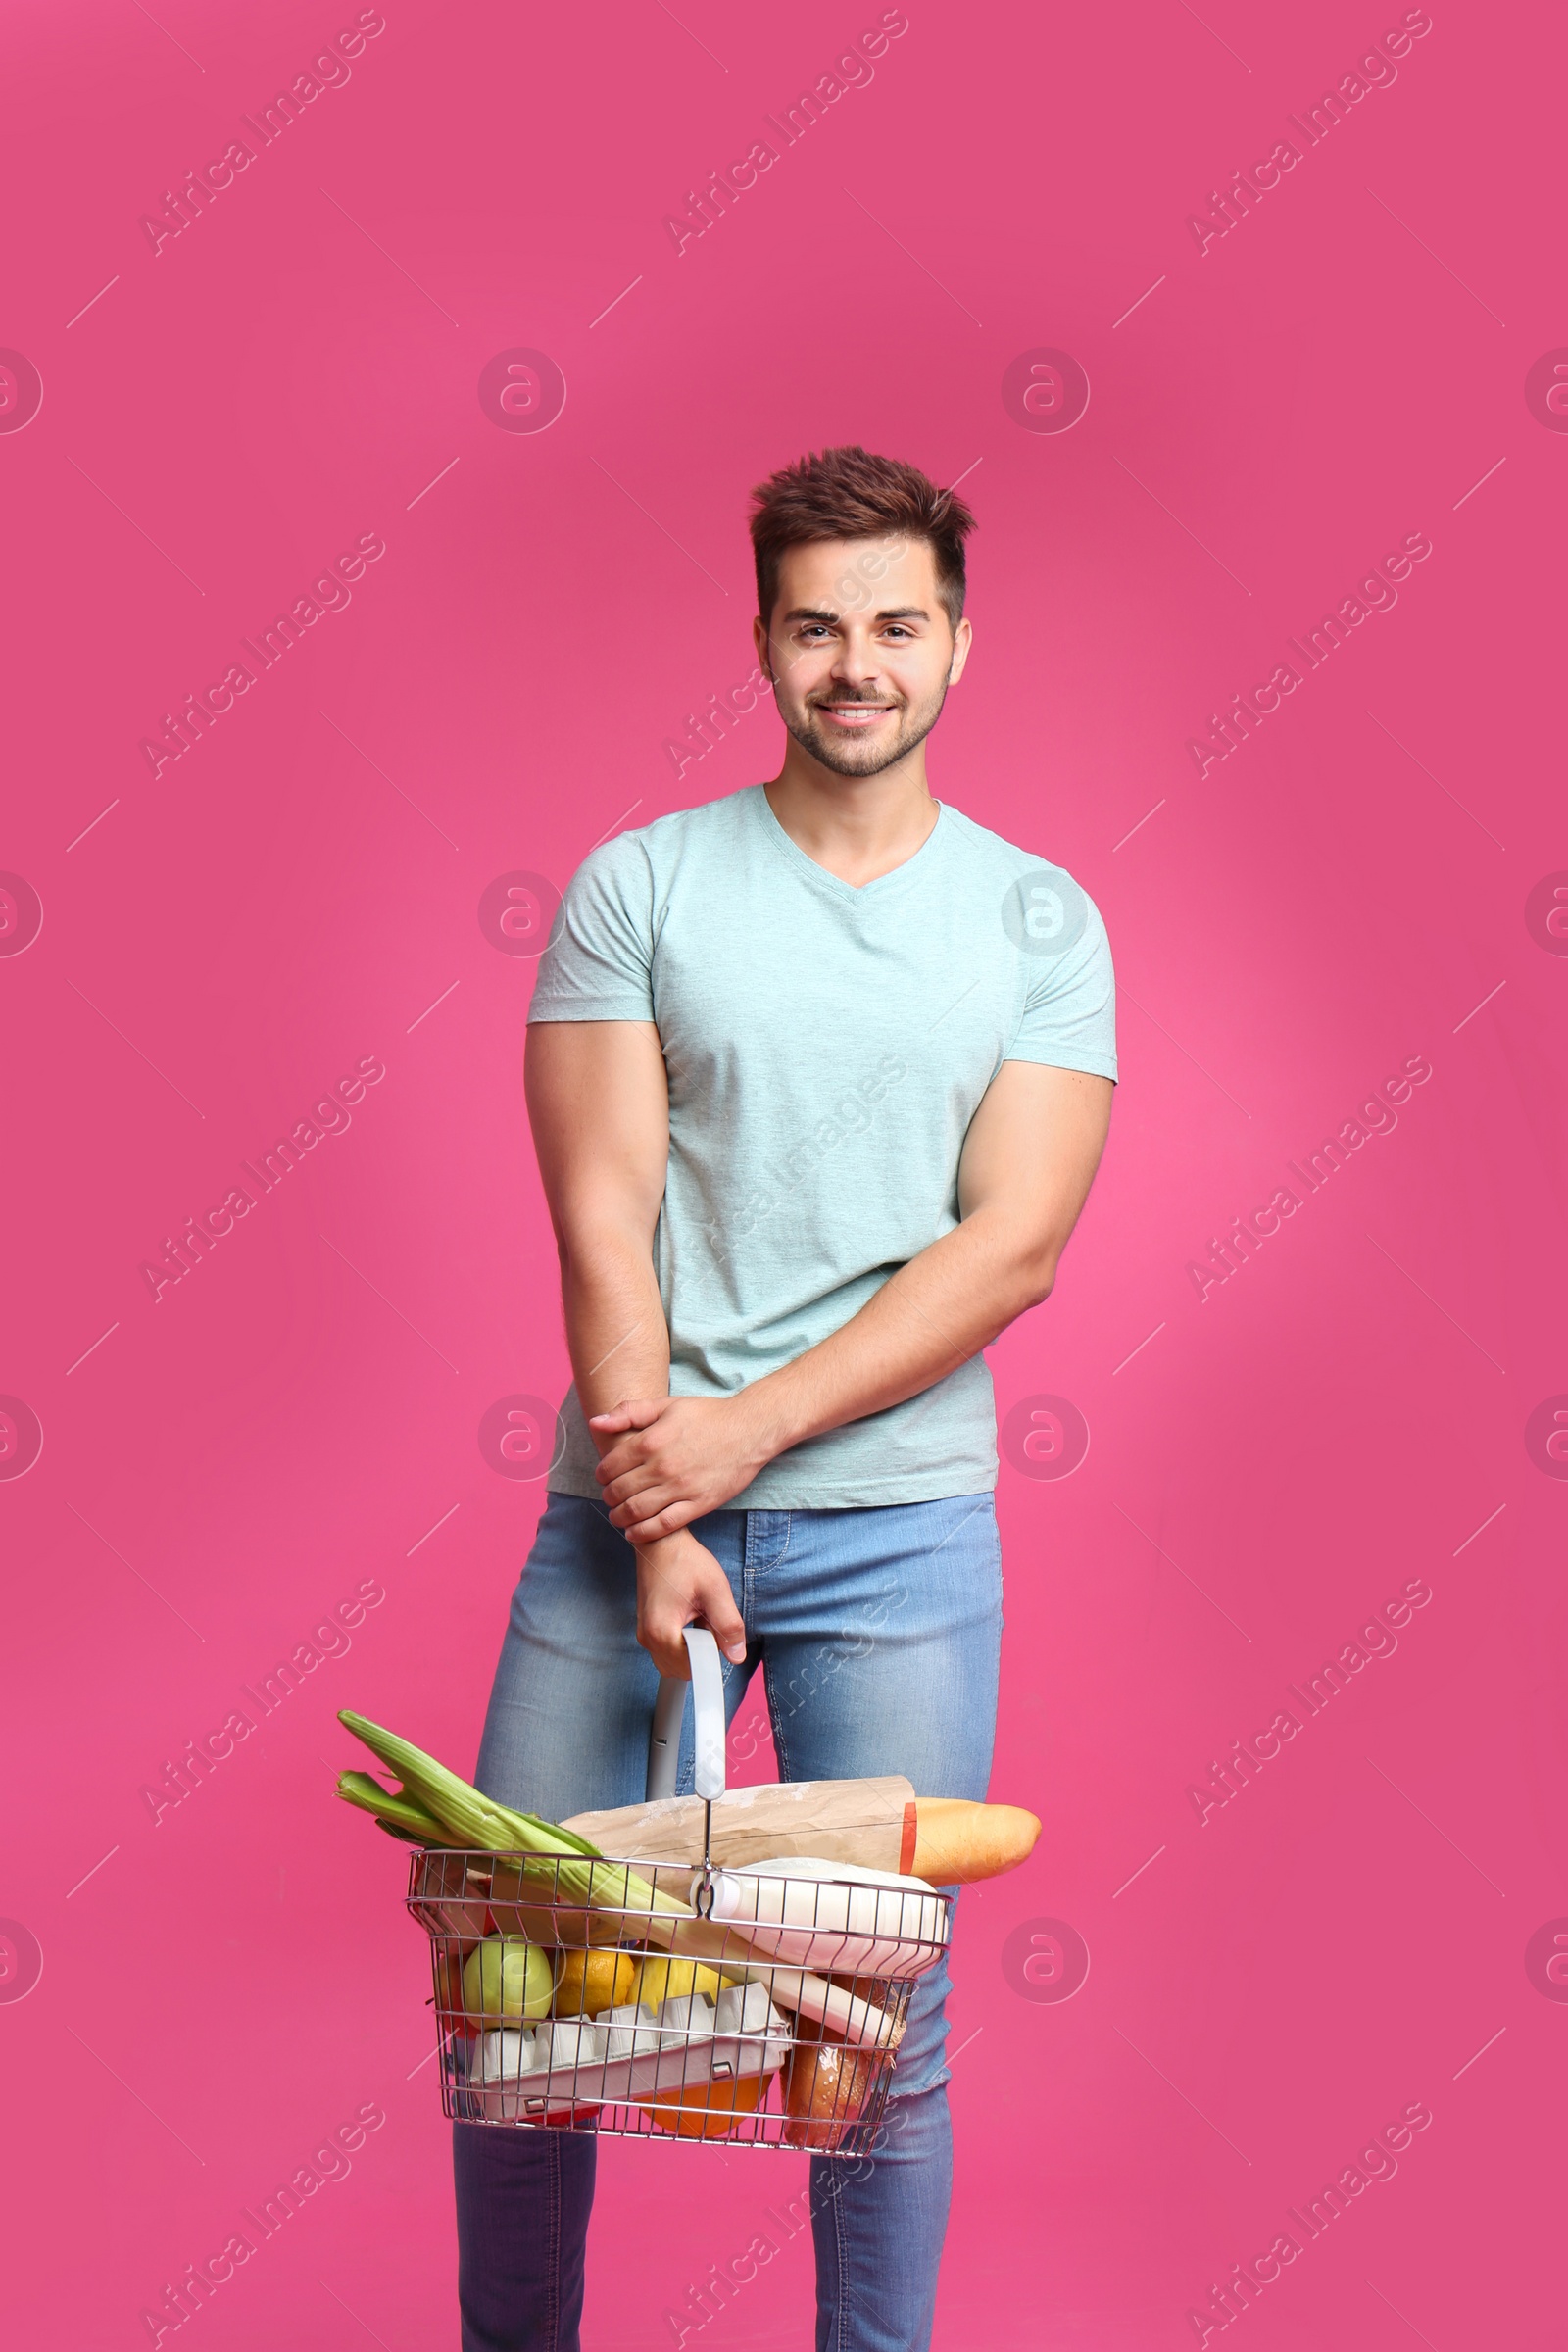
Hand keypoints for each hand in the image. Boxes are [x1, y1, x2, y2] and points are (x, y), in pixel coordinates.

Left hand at [591, 1394, 772, 1540]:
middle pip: (619, 1491)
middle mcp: (662, 1467)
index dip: (601, 1475)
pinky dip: (642, 1532)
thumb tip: (596, 1422)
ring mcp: (680, 1488)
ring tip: (618, 1516)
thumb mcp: (666, 1405)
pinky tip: (634, 1532)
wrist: (749, 1429)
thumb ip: (629, 1413)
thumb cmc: (707, 1415)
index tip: (603, 1478)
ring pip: (636, 1512)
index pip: (610, 1467)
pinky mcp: (698, 1504)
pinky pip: (663, 1525)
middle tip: (610, 1498)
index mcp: (650, 1441)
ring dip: (620, 1517)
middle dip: (608, 1497)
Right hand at [635, 1529, 747, 1676]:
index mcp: (662, 1631)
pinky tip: (691, 1616)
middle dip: (701, 1651)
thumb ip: (728, 1625)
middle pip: (683, 1670)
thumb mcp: (715, 1589)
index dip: (711, 1656)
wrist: (660, 1542)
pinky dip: (684, 1641)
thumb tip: (736, 1656)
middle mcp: (648, 1639)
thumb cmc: (684, 1560)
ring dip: (693, 1647)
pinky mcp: (647, 1630)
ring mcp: (645, 1635)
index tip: (718, 1635)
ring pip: (676, 1662)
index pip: (693, 1668)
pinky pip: (669, 1650)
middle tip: (707, 1618)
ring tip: (698, 1615)